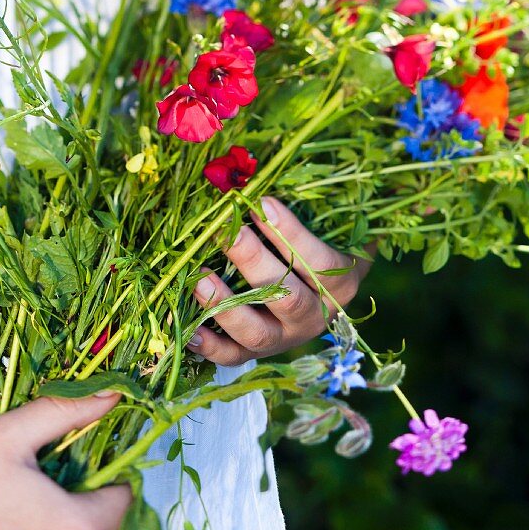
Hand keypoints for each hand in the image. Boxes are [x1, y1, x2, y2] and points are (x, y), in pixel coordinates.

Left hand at [190, 197, 371, 365]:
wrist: (323, 298)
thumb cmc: (319, 247)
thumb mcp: (328, 227)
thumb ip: (312, 206)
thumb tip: (271, 173)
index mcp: (340, 282)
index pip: (316, 260)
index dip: (288, 232)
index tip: (260, 202)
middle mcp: (315, 316)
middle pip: (287, 297)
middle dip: (252, 262)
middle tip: (224, 230)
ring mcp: (285, 339)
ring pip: (258, 334)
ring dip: (225, 306)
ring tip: (197, 278)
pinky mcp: (258, 354)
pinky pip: (233, 357)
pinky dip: (209, 347)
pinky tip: (188, 329)